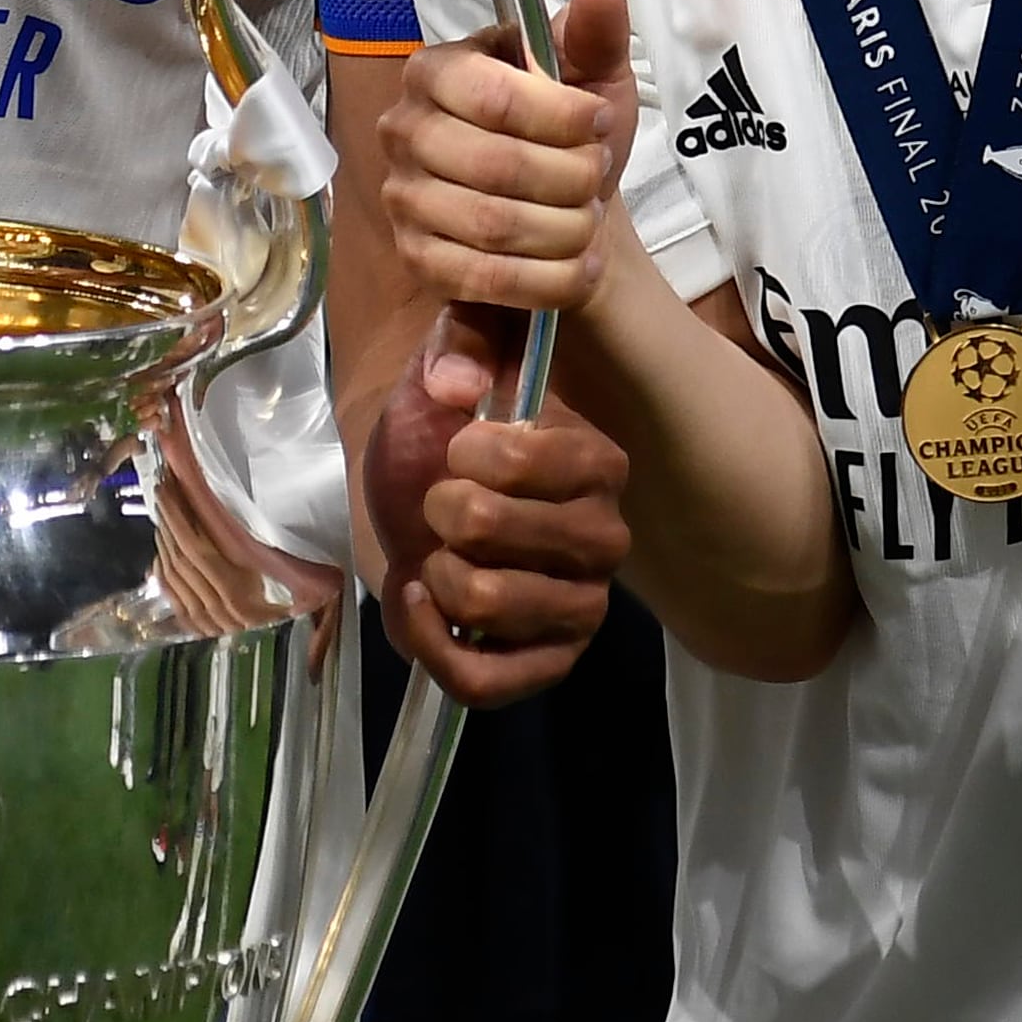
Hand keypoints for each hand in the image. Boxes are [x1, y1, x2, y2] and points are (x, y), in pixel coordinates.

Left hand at [358, 305, 627, 703]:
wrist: (414, 488)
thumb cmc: (440, 430)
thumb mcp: (446, 362)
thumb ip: (459, 340)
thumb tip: (456, 386)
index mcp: (599, 462)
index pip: (524, 460)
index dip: (466, 454)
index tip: (458, 450)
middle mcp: (607, 538)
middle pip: (489, 529)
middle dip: (438, 511)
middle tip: (442, 506)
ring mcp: (583, 607)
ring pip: (486, 602)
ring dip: (435, 575)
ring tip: (435, 555)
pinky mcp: (549, 663)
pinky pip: (483, 681)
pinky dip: (429, 643)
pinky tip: (420, 602)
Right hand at [376, 0, 635, 331]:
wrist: (562, 213)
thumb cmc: (571, 136)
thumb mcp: (595, 78)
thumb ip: (595, 34)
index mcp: (436, 70)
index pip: (492, 95)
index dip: (562, 117)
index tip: (601, 124)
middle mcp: (403, 130)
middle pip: (496, 164)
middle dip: (571, 179)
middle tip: (597, 179)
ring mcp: (404, 198)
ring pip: (493, 225)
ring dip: (565, 231)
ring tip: (589, 222)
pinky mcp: (417, 259)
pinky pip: (483, 278)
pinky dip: (548, 279)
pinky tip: (578, 267)